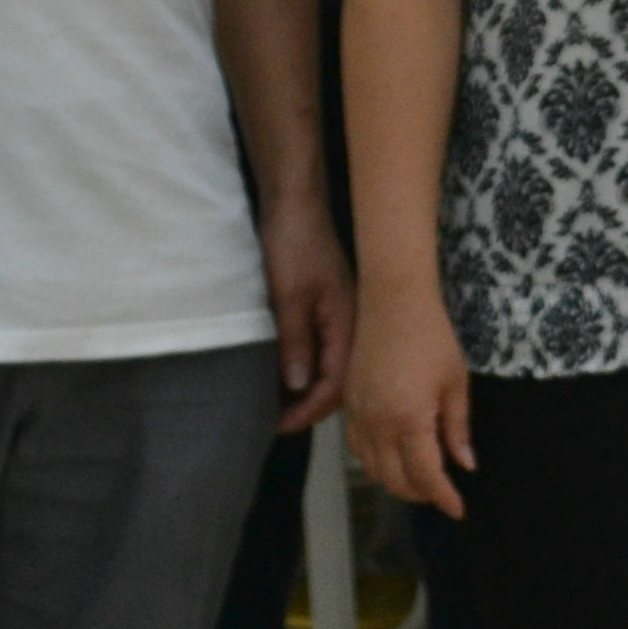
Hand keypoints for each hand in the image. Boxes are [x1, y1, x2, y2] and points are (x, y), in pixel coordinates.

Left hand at [260, 192, 354, 433]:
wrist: (296, 203)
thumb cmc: (293, 245)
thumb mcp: (288, 296)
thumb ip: (295, 342)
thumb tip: (298, 387)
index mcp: (347, 324)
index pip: (335, 384)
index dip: (307, 410)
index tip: (277, 425)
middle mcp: (351, 324)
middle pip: (340, 381)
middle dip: (310, 407)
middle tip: (276, 422)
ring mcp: (341, 315)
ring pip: (332, 366)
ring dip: (308, 389)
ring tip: (279, 406)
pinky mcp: (328, 307)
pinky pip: (324, 349)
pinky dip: (306, 367)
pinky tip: (286, 373)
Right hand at [346, 288, 476, 516]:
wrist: (393, 302)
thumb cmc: (431, 337)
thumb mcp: (456, 383)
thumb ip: (458, 429)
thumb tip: (465, 464)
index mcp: (409, 419)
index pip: (425, 476)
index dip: (443, 498)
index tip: (458, 509)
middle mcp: (378, 423)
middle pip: (395, 480)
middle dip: (421, 494)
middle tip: (443, 493)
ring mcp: (358, 414)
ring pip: (372, 469)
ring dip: (396, 482)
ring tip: (421, 478)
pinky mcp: (348, 403)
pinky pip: (357, 448)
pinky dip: (374, 462)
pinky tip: (393, 457)